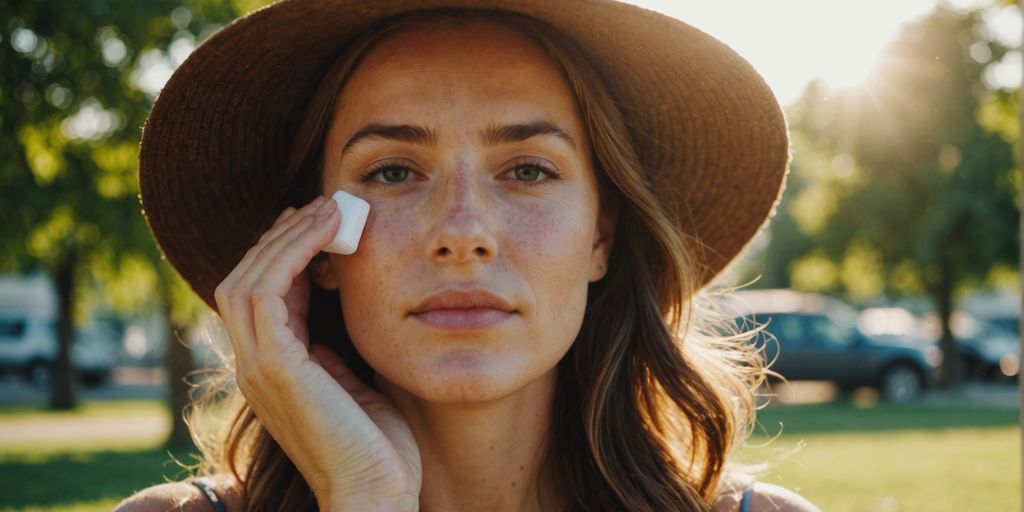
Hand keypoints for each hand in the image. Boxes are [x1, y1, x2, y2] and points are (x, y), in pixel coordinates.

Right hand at [214, 195, 421, 510]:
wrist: (377, 492)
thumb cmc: (377, 445)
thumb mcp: (354, 383)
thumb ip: (335, 351)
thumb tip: (339, 314)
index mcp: (271, 369)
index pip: (263, 296)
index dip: (287, 255)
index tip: (321, 225)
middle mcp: (254, 365)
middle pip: (244, 280)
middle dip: (281, 238)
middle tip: (322, 206)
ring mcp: (258, 366)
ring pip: (249, 279)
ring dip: (287, 237)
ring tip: (329, 209)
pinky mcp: (274, 366)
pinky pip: (268, 290)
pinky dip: (294, 253)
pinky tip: (329, 233)